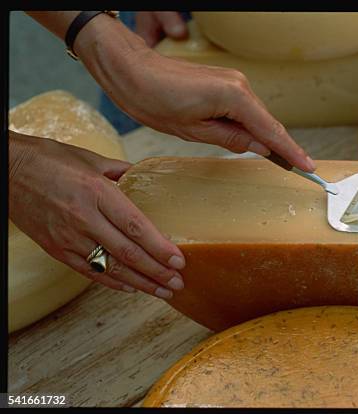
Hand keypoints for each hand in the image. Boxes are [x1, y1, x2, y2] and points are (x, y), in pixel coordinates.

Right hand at [9, 132, 186, 298]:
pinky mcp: (56, 249)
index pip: (136, 227)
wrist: (7, 170)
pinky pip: (88, 271)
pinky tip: (132, 288)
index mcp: (97, 192)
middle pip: (128, 252)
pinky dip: (112, 282)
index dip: (160, 248)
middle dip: (157, 272)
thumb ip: (123, 172)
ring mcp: (68, 237)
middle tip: (178, 282)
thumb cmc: (51, 160)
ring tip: (163, 292)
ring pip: (111, 267)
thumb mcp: (92, 159)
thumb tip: (146, 178)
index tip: (179, 261)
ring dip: (141, 282)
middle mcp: (84, 218)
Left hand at [75, 15, 315, 171]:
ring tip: (274, 161)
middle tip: (296, 169)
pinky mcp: (224, 82)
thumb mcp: (194, 130)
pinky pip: (245, 109)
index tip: (308, 167)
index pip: (271, 130)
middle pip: (267, 123)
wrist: (132, 71)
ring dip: (263, 137)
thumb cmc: (154, 99)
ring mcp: (233, 81)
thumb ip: (233, 139)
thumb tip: (260, 148)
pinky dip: (250, 126)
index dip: (291, 151)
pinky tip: (250, 141)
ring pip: (256, 116)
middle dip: (280, 146)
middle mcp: (239, 85)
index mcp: (234, 97)